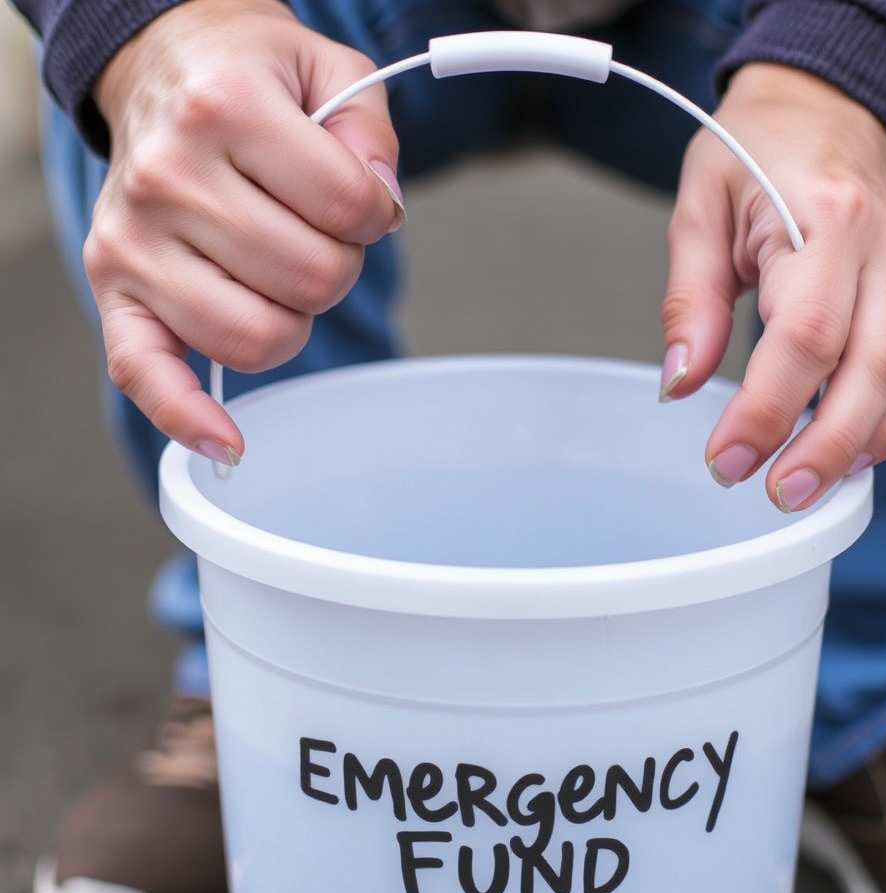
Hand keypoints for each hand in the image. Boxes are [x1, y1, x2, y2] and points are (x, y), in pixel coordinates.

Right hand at [86, 0, 403, 463]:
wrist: (164, 69)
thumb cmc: (250, 81)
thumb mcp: (329, 71)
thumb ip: (372, 134)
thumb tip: (382, 208)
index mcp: (229, 108)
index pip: (349, 208)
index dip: (376, 213)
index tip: (358, 199)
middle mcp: (170, 175)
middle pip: (310, 280)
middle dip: (336, 265)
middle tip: (312, 231)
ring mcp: (135, 239)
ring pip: (257, 336)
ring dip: (292, 318)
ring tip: (275, 272)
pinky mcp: (114, 288)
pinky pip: (145, 374)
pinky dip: (187, 419)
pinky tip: (227, 443)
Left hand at [660, 64, 885, 510]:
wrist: (833, 105)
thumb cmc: (759, 150)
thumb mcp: (699, 208)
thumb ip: (690, 299)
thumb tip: (680, 382)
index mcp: (822, 218)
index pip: (803, 337)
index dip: (765, 412)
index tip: (725, 459)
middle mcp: (882, 248)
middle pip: (867, 372)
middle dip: (819, 448)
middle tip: (774, 494)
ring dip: (860, 448)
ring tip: (807, 488)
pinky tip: (851, 453)